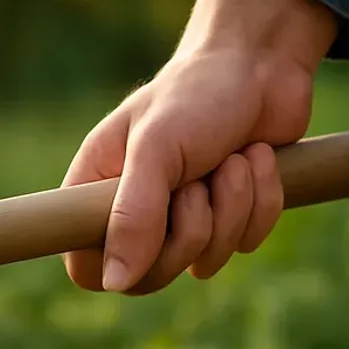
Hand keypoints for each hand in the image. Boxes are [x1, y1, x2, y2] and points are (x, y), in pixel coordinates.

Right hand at [62, 0, 337, 294]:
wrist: (262, 65)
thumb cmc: (195, 95)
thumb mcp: (156, 150)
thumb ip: (131, 217)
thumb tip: (114, 284)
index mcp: (97, 192)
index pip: (85, 267)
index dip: (111, 267)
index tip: (145, 237)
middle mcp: (136, 213)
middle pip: (152, 275)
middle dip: (189, 229)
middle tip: (196, 182)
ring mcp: (184, 219)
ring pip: (205, 261)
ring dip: (231, 205)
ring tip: (231, 159)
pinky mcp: (230, 218)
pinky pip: (247, 243)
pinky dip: (261, 200)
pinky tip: (255, 159)